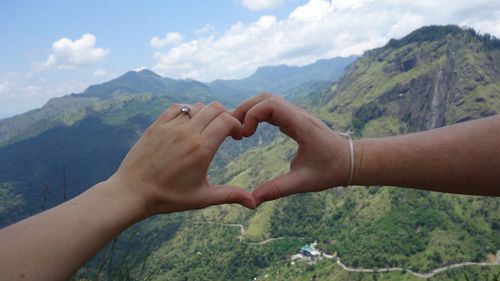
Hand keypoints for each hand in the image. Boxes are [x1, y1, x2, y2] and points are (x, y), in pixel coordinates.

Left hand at [109, 102, 255, 214]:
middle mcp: (188, 133)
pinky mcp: (157, 125)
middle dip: (225, 116)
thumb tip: (253, 203)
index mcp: (202, 148)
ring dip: (207, 114)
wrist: (133, 192)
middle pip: (215, 108)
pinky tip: (188, 124)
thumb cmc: (168, 197)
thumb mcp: (202, 198)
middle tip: (225, 130)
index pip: (227, 121)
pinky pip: (177, 108)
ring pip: (197, 107)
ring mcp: (170, 127)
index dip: (237, 125)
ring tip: (206, 128)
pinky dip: (188, 111)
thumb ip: (230, 195)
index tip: (237, 136)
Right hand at [232, 93, 349, 205]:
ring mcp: (297, 114)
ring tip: (239, 130)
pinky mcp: (295, 119)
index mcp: (301, 125)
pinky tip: (250, 130)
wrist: (351, 161)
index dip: (252, 114)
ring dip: (250, 110)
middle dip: (245, 109)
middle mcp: (298, 115)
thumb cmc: (331, 170)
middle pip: (265, 98)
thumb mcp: (303, 182)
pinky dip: (258, 114)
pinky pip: (273, 108)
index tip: (244, 135)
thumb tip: (252, 200)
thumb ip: (277, 190)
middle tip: (233, 130)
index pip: (271, 104)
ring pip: (268, 100)